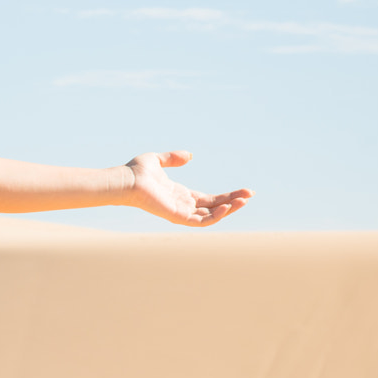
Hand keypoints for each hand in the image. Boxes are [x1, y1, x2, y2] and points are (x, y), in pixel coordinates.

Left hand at [124, 150, 252, 226]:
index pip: (210, 199)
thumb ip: (174, 158)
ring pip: (212, 216)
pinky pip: (201, 221)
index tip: (244, 191)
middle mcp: (184, 206)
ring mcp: (181, 213)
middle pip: (215, 207)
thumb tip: (190, 156)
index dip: (228, 196)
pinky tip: (227, 206)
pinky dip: (215, 215)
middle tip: (251, 194)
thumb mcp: (158, 160)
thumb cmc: (137, 172)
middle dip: (234, 202)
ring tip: (244, 200)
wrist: (126, 180)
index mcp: (181, 195)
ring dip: (229, 209)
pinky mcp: (177, 217)